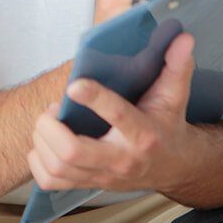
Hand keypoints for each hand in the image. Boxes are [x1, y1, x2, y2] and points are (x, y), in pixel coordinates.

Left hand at [27, 31, 197, 194]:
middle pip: (74, 152)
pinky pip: (52, 182)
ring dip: (42, 140)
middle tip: (52, 109)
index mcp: (143, 133)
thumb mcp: (176, 93)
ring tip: (49, 120)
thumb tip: (183, 38)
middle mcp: (121, 158)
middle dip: (52, 128)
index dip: (94, 99)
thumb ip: (178, 64)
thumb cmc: (168, 123)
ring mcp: (102, 175)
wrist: (173, 166)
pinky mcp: (89, 184)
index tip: (74, 84)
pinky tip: (46, 142)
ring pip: (58, 167)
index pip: (117, 115)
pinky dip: (38, 161)